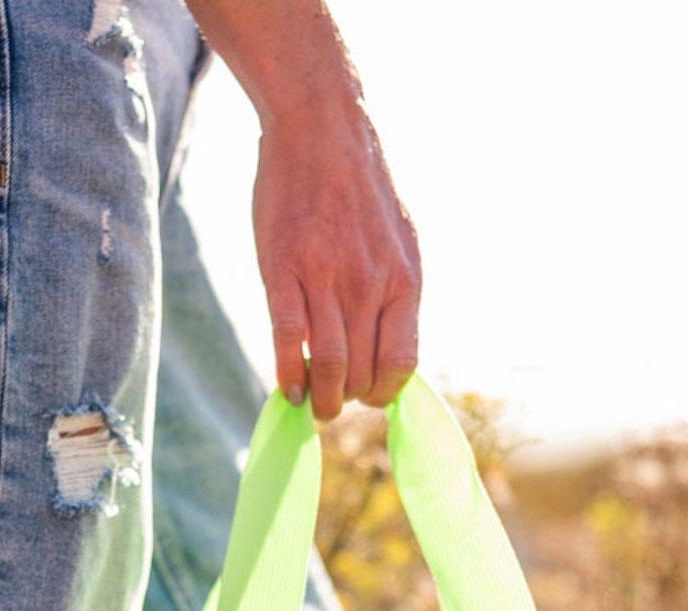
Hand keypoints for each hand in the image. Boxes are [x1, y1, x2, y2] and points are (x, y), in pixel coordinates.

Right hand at [251, 104, 420, 419]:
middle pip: (361, 372)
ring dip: (320, 399)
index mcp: (404, 280)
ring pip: (329, 365)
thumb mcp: (397, 240)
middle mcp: (369, 284)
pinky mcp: (283, 270)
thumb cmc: (358, 189)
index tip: (367, 395)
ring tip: (312, 406)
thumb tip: (390, 349)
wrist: (321, 128)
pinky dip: (288, 374)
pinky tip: (288, 388)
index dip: (383, 392)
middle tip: (333, 401)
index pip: (401, 364)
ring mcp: (325, 278)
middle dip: (347, 399)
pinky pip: (287, 339)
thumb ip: (394, 293)